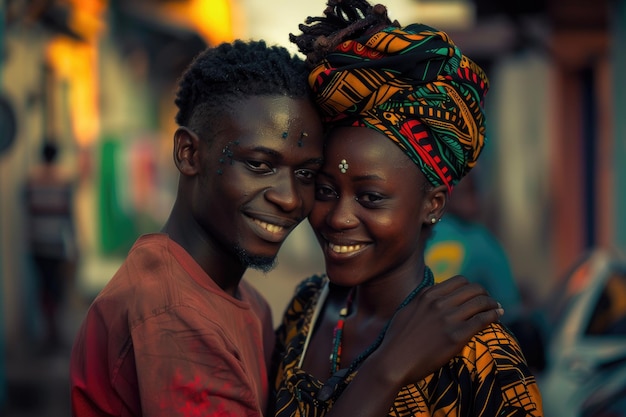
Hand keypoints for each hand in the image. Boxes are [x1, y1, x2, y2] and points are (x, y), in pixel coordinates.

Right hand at [370, 275, 501, 386]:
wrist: (393, 362)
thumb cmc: (397, 340)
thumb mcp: (407, 310)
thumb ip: (422, 299)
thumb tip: (434, 292)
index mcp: (427, 295)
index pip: (459, 281)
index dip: (472, 287)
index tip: (476, 295)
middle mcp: (438, 303)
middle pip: (474, 289)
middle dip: (485, 294)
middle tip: (490, 302)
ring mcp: (448, 319)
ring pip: (481, 302)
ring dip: (493, 304)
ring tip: (498, 310)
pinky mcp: (456, 337)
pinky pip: (482, 320)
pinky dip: (494, 316)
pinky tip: (498, 317)